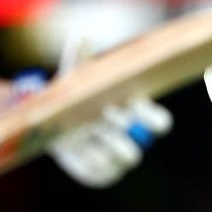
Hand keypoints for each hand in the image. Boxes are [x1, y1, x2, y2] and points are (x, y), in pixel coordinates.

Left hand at [45, 35, 172, 186]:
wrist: (53, 126)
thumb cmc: (74, 96)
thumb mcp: (76, 78)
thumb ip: (79, 59)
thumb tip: (81, 37)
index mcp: (133, 112)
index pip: (158, 120)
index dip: (156, 118)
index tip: (149, 114)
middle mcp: (132, 136)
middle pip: (141, 134)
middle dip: (123, 122)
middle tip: (105, 110)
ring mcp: (120, 157)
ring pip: (130, 155)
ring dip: (110, 141)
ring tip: (90, 130)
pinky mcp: (104, 173)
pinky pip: (104, 169)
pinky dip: (90, 156)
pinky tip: (78, 146)